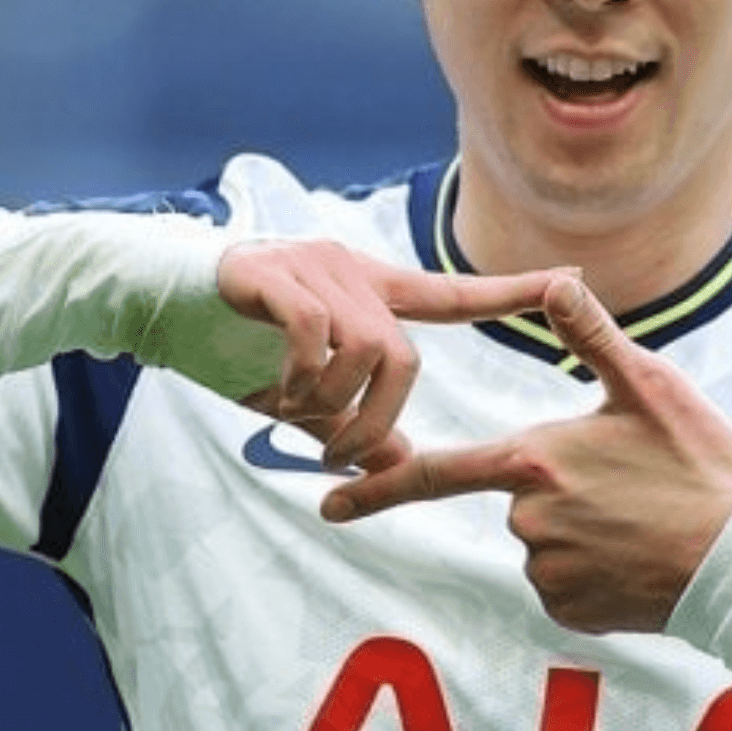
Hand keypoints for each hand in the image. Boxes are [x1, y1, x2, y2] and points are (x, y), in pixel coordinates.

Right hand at [219, 240, 563, 469]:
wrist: (158, 296)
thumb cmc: (237, 342)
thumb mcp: (305, 390)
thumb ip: (351, 419)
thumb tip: (399, 464)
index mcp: (371, 291)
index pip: (453, 294)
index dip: (512, 291)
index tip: (572, 283)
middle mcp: (353, 271)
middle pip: (403, 354)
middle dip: (375, 419)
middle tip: (337, 454)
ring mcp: (314, 266)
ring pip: (363, 347)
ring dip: (333, 404)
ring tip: (295, 418)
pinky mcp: (273, 270)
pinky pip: (314, 331)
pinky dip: (301, 376)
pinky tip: (274, 393)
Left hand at [321, 275, 731, 633]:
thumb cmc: (698, 464)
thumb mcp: (648, 385)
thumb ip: (589, 334)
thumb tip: (556, 278)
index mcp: (535, 460)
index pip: (439, 473)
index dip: (377, 488)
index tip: (328, 504)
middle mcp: (530, 521)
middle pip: (519, 495)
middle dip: (556, 485)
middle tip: (626, 481)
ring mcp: (549, 572)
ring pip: (543, 539)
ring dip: (577, 525)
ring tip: (639, 514)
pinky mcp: (572, 612)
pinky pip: (564, 579)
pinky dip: (590, 565)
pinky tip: (635, 551)